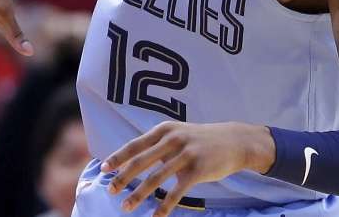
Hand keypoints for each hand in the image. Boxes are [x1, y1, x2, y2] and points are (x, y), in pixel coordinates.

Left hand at [102, 121, 274, 216]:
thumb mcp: (178, 133)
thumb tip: (131, 160)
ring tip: (126, 207)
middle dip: (123, 178)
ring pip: (156, 179)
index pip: (135, 145)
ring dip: (139, 195)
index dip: (118, 158)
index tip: (103, 169)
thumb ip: (157, 144)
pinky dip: (164, 206)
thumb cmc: (200, 140)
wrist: (235, 141)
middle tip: (110, 191)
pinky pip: (177, 192)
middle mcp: (173, 140)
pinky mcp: (198, 170)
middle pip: (141, 162)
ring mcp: (186, 155)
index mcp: (164, 130)